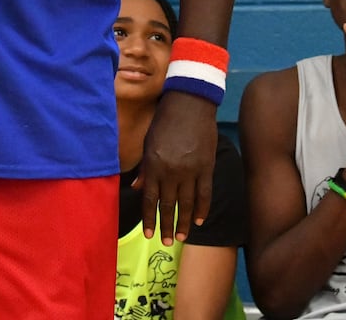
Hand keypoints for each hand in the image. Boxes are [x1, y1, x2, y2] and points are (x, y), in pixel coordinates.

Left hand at [137, 89, 217, 245]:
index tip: (148, 235)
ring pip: (187, 203)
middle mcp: (171, 171)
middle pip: (168, 205)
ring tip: (182, 237)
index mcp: (154, 165)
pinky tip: (200, 221)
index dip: (149, 219)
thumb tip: (138, 188)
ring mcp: (190, 170)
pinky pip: (205, 193)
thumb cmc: (165, 121)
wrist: (189, 103)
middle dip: (166, 226)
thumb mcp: (148, 142)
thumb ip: (145, 167)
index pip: (150, 199)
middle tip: (166, 242)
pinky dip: (203, 209)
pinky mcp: (207, 166)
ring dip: (184, 222)